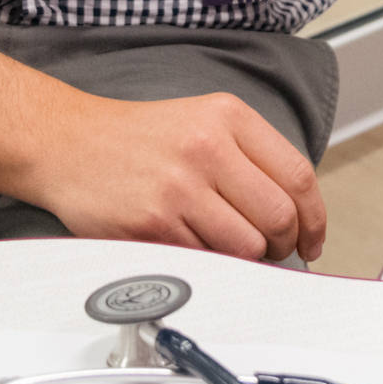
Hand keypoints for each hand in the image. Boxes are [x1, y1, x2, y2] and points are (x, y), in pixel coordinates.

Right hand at [24, 90, 325, 263]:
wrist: (68, 143)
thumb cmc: (137, 137)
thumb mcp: (203, 121)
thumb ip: (251, 157)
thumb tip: (295, 213)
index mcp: (228, 117)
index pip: (298, 176)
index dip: (314, 218)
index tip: (311, 239)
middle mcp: (207, 148)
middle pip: (279, 218)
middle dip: (284, 245)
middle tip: (272, 250)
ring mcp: (179, 188)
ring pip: (247, 247)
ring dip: (247, 260)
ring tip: (229, 248)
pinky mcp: (153, 225)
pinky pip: (206, 262)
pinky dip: (210, 266)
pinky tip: (196, 249)